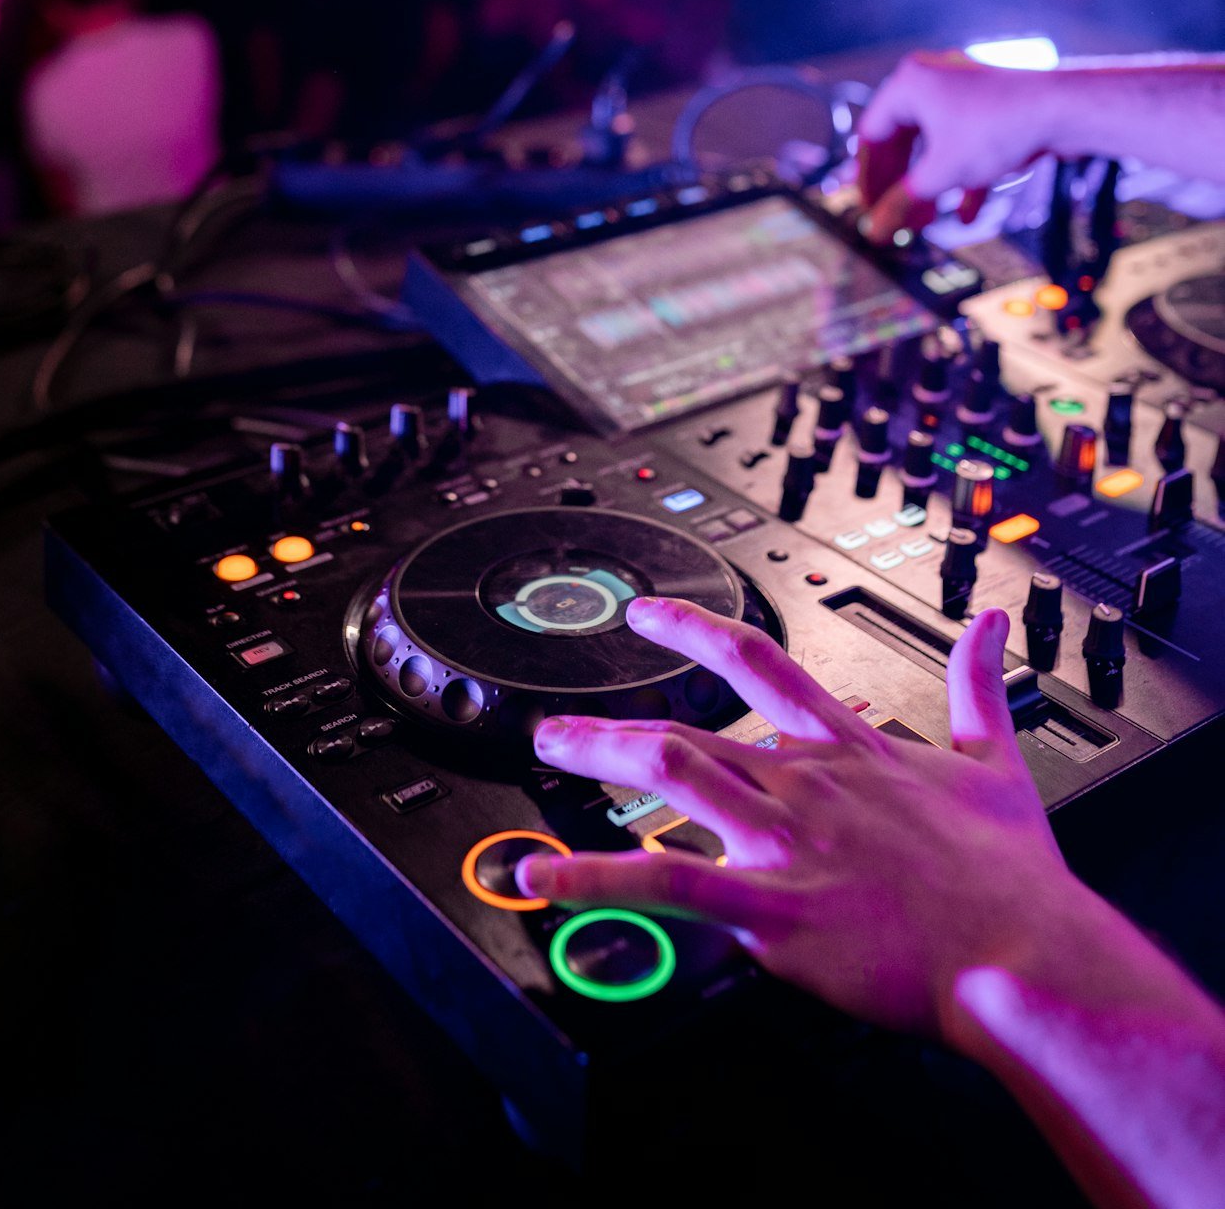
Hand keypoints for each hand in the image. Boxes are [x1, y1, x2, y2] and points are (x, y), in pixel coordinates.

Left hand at [519, 597, 1083, 1039]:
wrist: (1023, 951)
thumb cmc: (1012, 877)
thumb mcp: (999, 762)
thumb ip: (978, 685)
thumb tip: (988, 621)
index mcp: (851, 750)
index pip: (758, 663)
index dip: (694, 631)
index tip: (647, 615)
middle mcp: (806, 783)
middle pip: (690, 727)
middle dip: (613, 723)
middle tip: (556, 721)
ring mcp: (783, 841)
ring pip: (670, 773)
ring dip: (597, 761)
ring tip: (547, 755)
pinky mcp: (772, 908)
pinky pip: (666, 886)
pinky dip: (595, 878)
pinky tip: (542, 877)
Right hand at [857, 49, 1050, 243]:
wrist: (1065, 111)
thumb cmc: (1000, 128)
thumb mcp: (942, 172)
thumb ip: (903, 201)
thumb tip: (877, 229)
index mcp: (909, 85)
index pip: (872, 135)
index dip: (868, 178)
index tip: (869, 209)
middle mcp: (933, 81)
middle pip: (902, 142)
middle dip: (900, 185)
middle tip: (894, 216)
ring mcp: (964, 94)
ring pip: (934, 147)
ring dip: (929, 185)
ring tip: (925, 220)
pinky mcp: (991, 109)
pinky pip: (965, 146)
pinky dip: (961, 178)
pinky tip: (965, 213)